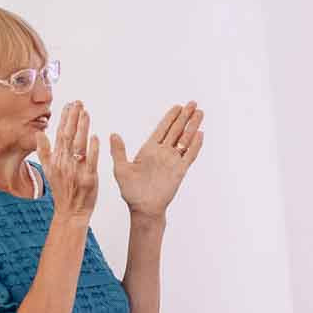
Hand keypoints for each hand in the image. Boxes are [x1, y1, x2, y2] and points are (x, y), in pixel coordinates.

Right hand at [37, 101, 98, 221]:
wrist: (70, 212)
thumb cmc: (62, 192)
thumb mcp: (49, 171)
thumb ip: (44, 152)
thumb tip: (39, 134)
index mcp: (57, 160)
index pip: (60, 135)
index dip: (65, 119)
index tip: (69, 105)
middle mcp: (65, 164)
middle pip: (69, 137)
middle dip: (74, 118)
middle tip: (79, 103)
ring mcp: (76, 171)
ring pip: (79, 145)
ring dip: (82, 128)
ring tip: (86, 113)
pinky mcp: (88, 179)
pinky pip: (90, 162)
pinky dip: (92, 149)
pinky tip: (95, 137)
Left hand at [112, 101, 203, 220]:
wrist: (143, 208)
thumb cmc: (131, 192)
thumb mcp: (121, 169)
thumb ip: (118, 151)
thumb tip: (113, 135)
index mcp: (149, 150)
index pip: (162, 129)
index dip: (171, 117)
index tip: (178, 106)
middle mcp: (163, 153)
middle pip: (176, 130)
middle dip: (185, 116)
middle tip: (193, 103)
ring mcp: (172, 161)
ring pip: (185, 139)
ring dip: (192, 126)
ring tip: (200, 113)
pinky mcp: (179, 171)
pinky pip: (189, 155)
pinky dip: (195, 145)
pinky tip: (200, 134)